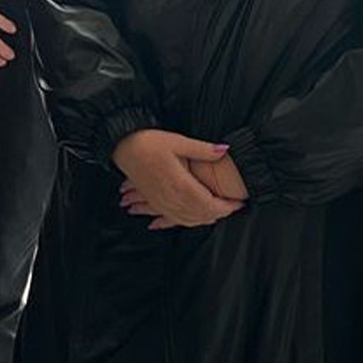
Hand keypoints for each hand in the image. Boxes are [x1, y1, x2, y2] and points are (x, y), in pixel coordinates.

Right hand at [113, 130, 243, 229]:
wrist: (123, 147)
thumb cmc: (149, 142)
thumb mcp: (179, 141)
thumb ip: (203, 149)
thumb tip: (224, 150)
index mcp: (179, 183)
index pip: (208, 204)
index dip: (225, 207)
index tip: (238, 203)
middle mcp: (170, 197)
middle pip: (199, 215)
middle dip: (218, 214)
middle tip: (232, 208)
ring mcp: (161, 202)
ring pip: (186, 219)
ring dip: (204, 219)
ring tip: (218, 213)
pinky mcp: (154, 201)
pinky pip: (172, 218)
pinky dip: (185, 221)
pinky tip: (189, 221)